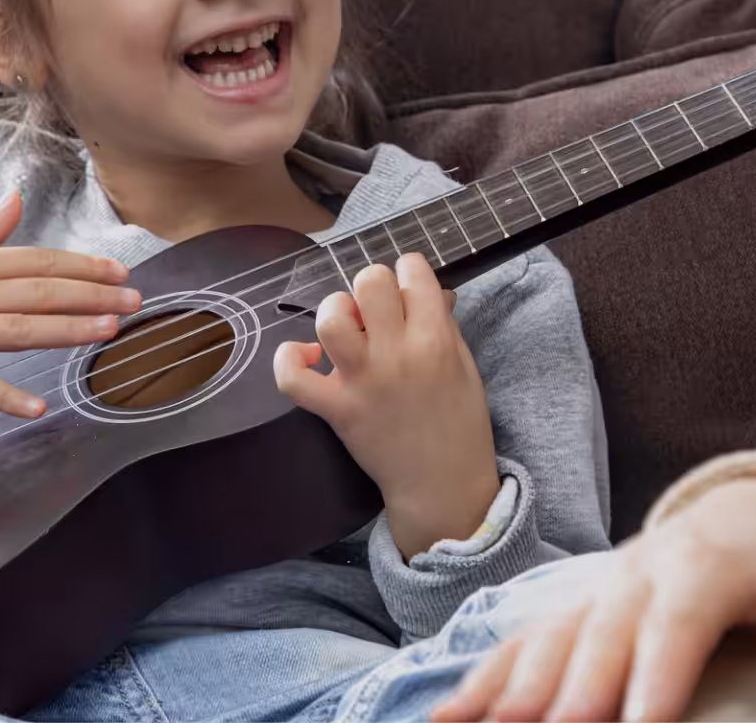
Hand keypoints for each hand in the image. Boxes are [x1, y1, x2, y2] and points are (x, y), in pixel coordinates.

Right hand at [0, 191, 139, 417]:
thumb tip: (16, 201)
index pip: (40, 260)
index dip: (84, 266)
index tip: (120, 272)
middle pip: (42, 292)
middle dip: (93, 296)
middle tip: (135, 302)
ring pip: (21, 330)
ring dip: (68, 331)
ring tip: (108, 331)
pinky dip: (5, 396)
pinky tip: (37, 406)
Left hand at [273, 252, 498, 556]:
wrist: (443, 484)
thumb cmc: (460, 423)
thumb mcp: (465, 365)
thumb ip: (443, 324)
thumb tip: (427, 290)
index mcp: (436, 339)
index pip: (412, 272)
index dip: (407, 272)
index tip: (406, 289)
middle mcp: (398, 354)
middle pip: (369, 282)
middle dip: (372, 286)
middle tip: (377, 310)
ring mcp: (364, 381)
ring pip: (331, 318)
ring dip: (336, 311)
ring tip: (347, 327)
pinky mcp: (337, 409)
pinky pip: (293, 378)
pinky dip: (290, 359)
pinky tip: (307, 355)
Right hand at [434, 478, 755, 722]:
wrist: (741, 511)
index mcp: (704, 563)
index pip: (678, 623)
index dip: (656, 673)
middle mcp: (639, 572)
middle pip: (601, 637)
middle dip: (571, 695)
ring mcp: (598, 589)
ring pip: (549, 640)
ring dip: (513, 689)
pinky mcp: (573, 609)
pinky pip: (519, 644)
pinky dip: (480, 682)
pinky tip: (443, 721)